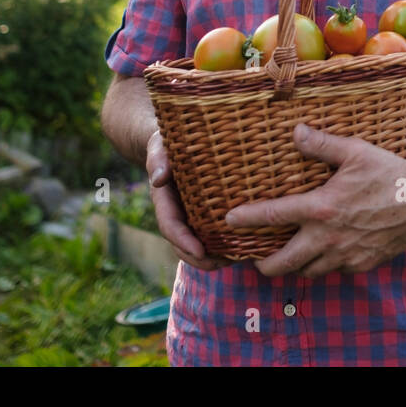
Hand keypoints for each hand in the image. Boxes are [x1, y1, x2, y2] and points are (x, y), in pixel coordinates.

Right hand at [145, 128, 234, 271]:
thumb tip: (159, 178)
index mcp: (164, 200)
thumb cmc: (168, 142)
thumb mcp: (160, 146)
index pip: (171, 226)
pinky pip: (214, 233)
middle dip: (201, 259)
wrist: (176, 143)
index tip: (199, 251)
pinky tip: (247, 246)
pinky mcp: (207, 213)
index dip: (183, 241)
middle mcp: (178, 212)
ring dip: (216, 257)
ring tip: (238, 261)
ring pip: (200, 244)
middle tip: (224, 264)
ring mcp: (192, 215)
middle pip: (184, 244)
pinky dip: (227, 243)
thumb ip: (158, 159)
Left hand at [224, 123, 405, 278]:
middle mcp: (329, 237)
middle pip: (283, 263)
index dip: (246, 219)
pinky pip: (334, 271)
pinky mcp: (362, 265)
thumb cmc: (390, 172)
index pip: (273, 216)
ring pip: (307, 272)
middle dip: (263, 264)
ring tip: (288, 256)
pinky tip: (324, 252)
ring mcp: (345, 256)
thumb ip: (321, 144)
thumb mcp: (355, 151)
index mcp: (322, 207)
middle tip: (256, 258)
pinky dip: (324, 264)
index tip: (228, 220)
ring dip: (295, 266)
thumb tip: (295, 131)